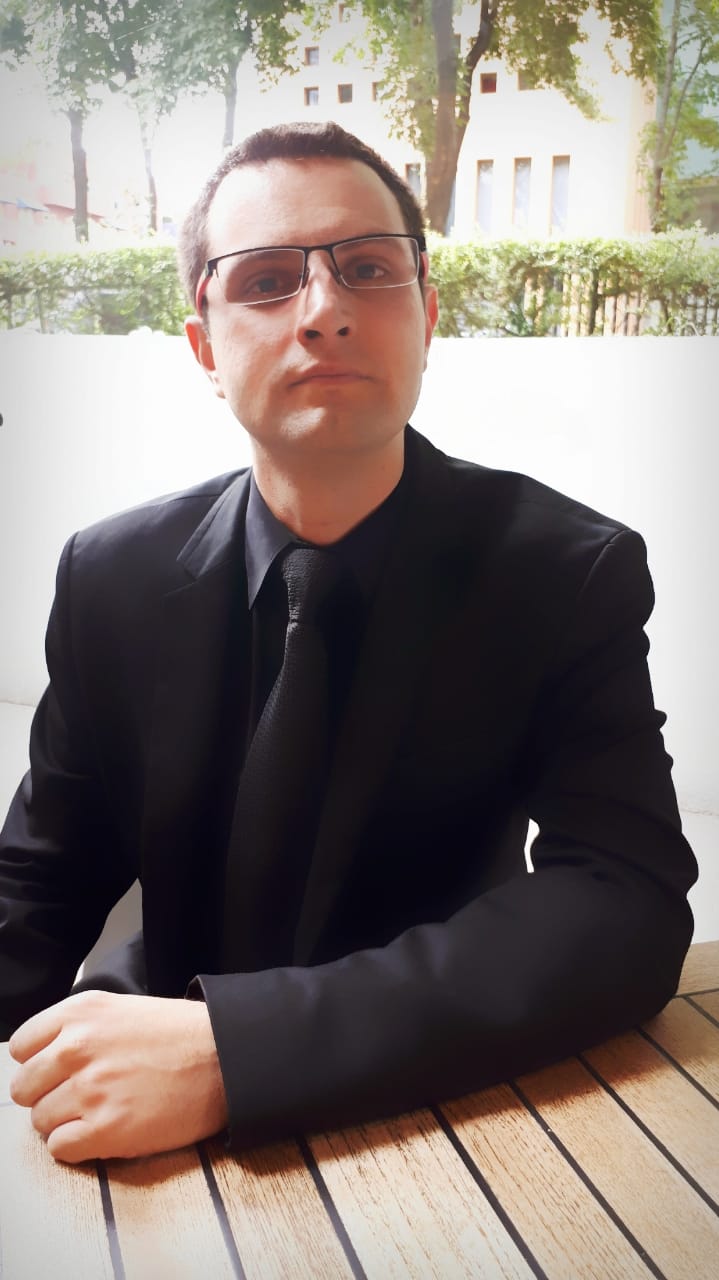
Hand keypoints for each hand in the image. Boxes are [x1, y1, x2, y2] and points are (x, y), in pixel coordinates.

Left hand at [8, 990, 228, 1162]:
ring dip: (64, 1121)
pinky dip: (75, 1145)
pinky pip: (59, 1147)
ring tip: (98, 1111)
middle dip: (47, 1094)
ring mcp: (90, 1090)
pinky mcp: (106, 1130)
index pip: (20, 1047)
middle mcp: (78, 1047)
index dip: (37, 1063)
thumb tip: (43, 1058)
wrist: (224, 1058)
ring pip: (40, 1120)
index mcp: (80, 1013)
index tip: (55, 1071)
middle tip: (78, 1095)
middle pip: (24, 1087)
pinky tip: (102, 1131)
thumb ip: (76, 1027)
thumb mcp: (120, 1009)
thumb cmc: (178, 1035)